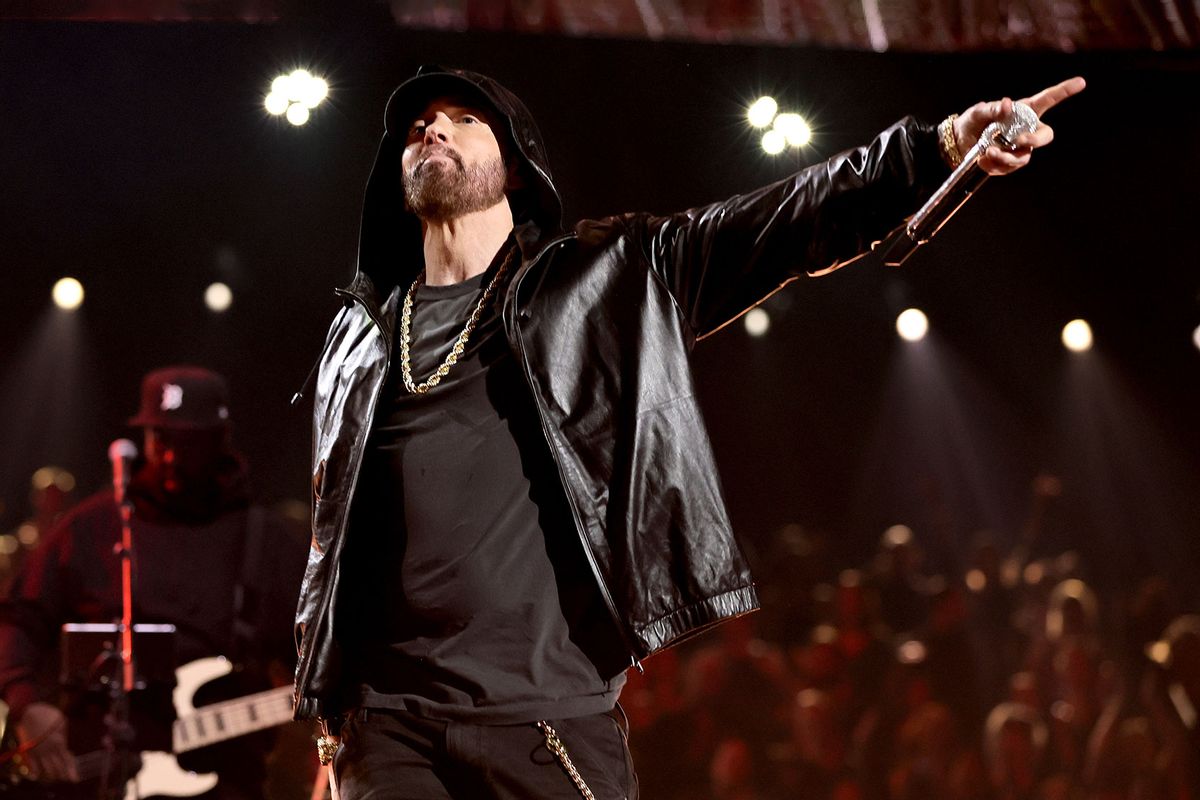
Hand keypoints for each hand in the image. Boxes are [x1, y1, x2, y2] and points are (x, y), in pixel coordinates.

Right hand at [13, 702, 78, 782]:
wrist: (30, 712)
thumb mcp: (61, 722)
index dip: (71, 771)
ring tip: (57, 778)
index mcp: (60, 742)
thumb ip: (63, 735)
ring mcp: (38, 751)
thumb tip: (63, 744)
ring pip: (45, 769)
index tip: (75, 779)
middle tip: (68, 779)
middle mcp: (49, 750)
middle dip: (63, 775)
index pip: (67, 760)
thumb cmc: (49, 714)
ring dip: (52, 775)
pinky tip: (38, 776)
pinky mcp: (29, 751)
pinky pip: (32, 765)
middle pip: (57, 767)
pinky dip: (36, 771)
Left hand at [953, 77, 1086, 174]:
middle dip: (1035, 140)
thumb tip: (1007, 104)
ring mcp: (1019, 148)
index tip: (1081, 82)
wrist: (958, 142)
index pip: (1048, 100)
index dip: (1064, 91)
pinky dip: (995, 165)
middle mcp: (1026, 130)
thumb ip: (993, 109)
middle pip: (1045, 136)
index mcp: (1024, 111)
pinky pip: (1008, 168)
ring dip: (1007, 157)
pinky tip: (982, 159)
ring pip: (1024, 157)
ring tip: (989, 152)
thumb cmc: (973, 121)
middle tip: (1019, 140)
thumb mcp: (979, 112)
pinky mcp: (1009, 163)